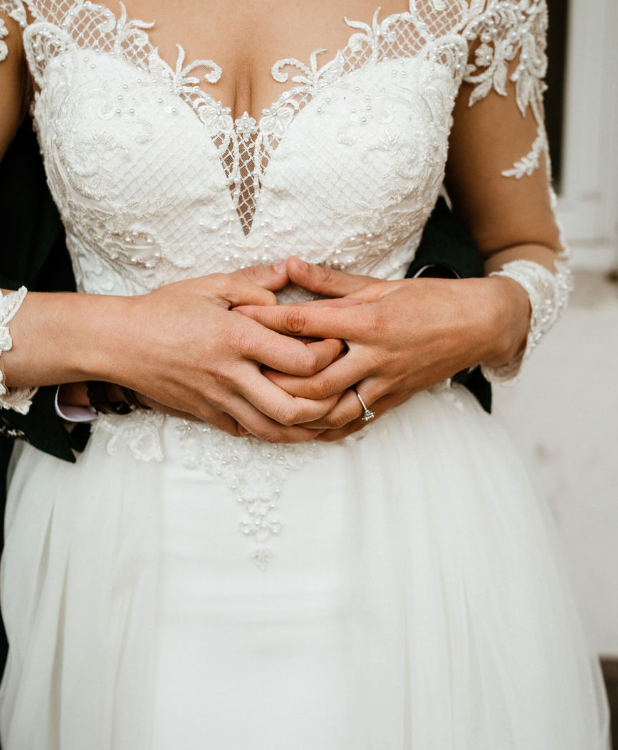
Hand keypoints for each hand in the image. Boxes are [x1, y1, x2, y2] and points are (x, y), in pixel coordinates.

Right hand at [100, 264, 344, 443]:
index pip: (301, 360)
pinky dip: (272, 430)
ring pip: (273, 431)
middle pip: (293, 408)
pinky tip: (286, 417)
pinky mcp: (209, 415)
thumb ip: (255, 282)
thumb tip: (289, 274)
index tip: (335, 343)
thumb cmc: (165, 310)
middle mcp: (232, 375)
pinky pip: (248, 432)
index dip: (328, 355)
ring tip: (323, 413)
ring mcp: (219, 400)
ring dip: (305, 428)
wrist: (120, 343)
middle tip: (337, 387)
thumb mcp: (210, 285)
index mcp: (238, 338)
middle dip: (325, 404)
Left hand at [235, 258, 529, 440]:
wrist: (479, 325)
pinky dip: (324, 428)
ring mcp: (385, 383)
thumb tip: (288, 265)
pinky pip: (353, 422)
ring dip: (296, 410)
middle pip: (313, 377)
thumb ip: (329, 281)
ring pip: (332, 409)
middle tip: (243, 372)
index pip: (307, 323)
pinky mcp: (392, 400)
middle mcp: (375, 356)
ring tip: (265, 404)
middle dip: (274, 378)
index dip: (268, 321)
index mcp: (370, 321)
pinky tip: (301, 426)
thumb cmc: (430, 301)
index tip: (237, 317)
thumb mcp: (379, 284)